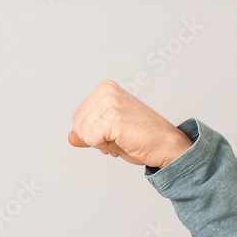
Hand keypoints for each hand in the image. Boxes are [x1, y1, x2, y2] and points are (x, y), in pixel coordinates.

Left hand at [68, 80, 192, 168]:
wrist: (166, 144)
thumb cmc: (141, 137)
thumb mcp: (107, 133)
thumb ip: (86, 133)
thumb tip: (70, 136)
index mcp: (104, 88)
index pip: (78, 119)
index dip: (93, 133)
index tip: (115, 130)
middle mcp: (106, 90)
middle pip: (77, 126)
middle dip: (95, 139)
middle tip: (120, 136)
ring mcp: (109, 102)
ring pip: (82, 134)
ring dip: (101, 143)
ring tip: (122, 137)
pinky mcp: (112, 117)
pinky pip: (90, 140)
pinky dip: (104, 147)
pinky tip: (123, 140)